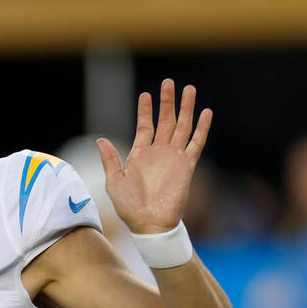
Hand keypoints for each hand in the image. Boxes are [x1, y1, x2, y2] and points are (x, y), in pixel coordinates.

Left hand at [96, 79, 210, 233]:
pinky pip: (196, 143)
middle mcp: (158, 152)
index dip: (145, 110)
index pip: (145, 125)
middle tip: (169, 82)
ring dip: (186, 108)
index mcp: (140, 154)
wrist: (149, 224)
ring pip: (182, 127)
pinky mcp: (187, 166)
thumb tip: (100, 139)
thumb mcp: (114, 182)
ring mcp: (173, 158)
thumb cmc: (129, 207)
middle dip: (167, 102)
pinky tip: (206, 113)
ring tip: (189, 90)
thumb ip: (110, 160)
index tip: (146, 94)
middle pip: (165, 120)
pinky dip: (202, 128)